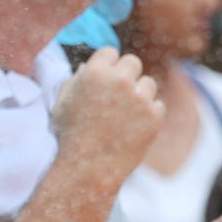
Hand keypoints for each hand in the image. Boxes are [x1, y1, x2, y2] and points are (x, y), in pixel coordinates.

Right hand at [51, 48, 163, 189]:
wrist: (88, 169)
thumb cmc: (71, 136)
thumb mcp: (63, 103)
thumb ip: (76, 80)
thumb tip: (89, 67)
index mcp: (95, 72)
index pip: (111, 52)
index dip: (108, 65)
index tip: (106, 79)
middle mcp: (120, 80)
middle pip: (133, 62)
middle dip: (127, 75)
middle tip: (118, 96)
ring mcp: (140, 98)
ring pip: (149, 83)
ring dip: (140, 94)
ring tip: (125, 114)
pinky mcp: (155, 116)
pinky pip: (158, 105)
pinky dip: (150, 114)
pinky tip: (135, 127)